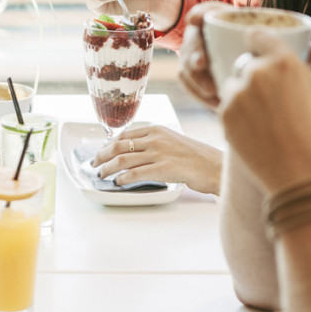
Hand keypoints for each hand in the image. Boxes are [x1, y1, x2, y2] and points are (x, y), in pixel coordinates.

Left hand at [92, 125, 222, 194]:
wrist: (215, 166)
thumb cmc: (196, 156)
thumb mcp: (173, 140)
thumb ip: (154, 142)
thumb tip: (132, 150)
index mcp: (157, 129)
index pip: (125, 134)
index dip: (109, 144)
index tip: (102, 151)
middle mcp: (156, 138)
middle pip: (118, 145)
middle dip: (102, 155)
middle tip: (95, 163)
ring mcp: (159, 153)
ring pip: (123, 160)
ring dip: (108, 168)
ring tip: (101, 175)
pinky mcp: (164, 169)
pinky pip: (135, 173)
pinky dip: (122, 178)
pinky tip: (118, 183)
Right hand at [178, 2, 310, 110]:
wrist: (265, 88)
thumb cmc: (276, 62)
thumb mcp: (284, 53)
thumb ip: (300, 51)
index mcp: (226, 23)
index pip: (205, 12)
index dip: (198, 13)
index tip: (194, 19)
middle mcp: (208, 39)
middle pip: (191, 42)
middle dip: (193, 52)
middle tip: (203, 64)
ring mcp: (198, 60)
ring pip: (186, 66)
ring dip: (195, 78)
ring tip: (214, 93)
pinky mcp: (196, 80)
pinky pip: (188, 84)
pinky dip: (197, 93)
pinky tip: (214, 103)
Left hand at [219, 30, 310, 194]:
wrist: (303, 176)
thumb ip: (299, 70)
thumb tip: (291, 61)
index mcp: (284, 62)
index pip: (258, 36)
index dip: (257, 42)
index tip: (257, 48)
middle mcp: (256, 73)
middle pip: (245, 64)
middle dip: (253, 76)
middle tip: (268, 98)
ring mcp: (236, 95)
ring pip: (233, 86)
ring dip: (242, 96)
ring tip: (264, 119)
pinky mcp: (223, 116)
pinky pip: (227, 106)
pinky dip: (237, 115)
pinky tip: (256, 131)